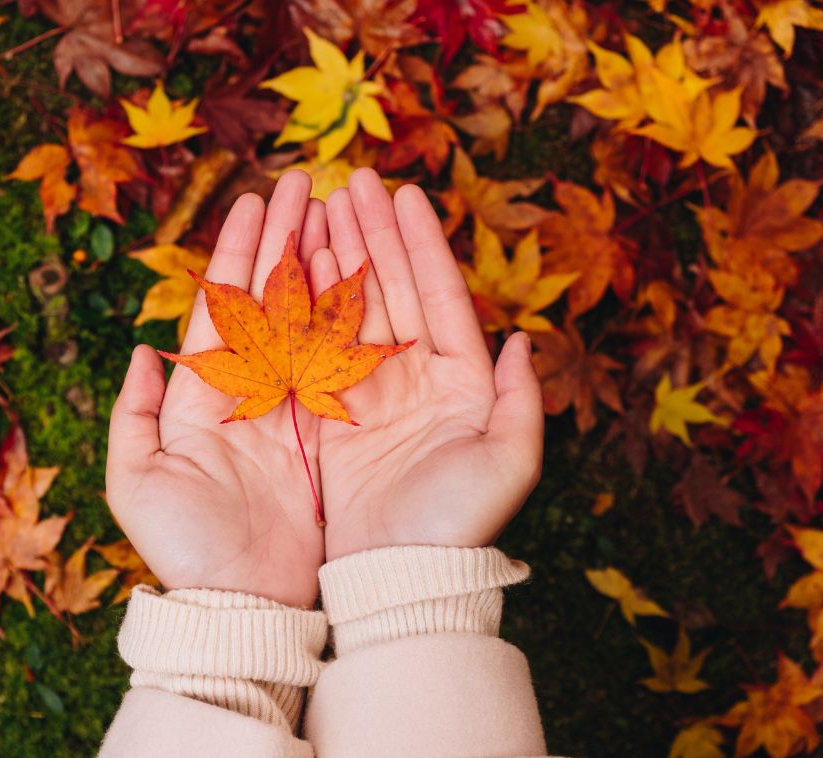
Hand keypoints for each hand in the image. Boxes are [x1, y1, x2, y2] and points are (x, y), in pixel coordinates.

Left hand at [106, 171, 327, 607]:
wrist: (243, 601)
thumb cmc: (184, 546)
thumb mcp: (137, 480)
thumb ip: (132, 413)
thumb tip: (142, 352)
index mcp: (203, 393)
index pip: (224, 305)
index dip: (239, 252)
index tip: (259, 201)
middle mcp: (249, 390)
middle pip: (269, 298)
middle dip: (285, 239)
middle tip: (307, 183)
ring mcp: (290, 407)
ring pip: (308, 320)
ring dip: (320, 264)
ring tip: (338, 213)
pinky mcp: (325, 431)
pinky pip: (339, 363)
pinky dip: (348, 319)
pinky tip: (360, 277)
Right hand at [312, 169, 543, 561]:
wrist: (397, 572)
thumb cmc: (458, 521)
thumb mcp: (509, 461)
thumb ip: (521, 399)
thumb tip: (521, 342)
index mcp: (461, 381)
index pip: (440, 297)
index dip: (422, 245)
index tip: (405, 195)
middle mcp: (416, 378)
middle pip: (393, 290)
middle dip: (373, 235)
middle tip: (352, 183)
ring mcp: (371, 391)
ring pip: (354, 309)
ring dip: (340, 258)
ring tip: (322, 207)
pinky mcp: (333, 412)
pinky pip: (319, 347)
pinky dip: (310, 305)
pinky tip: (300, 265)